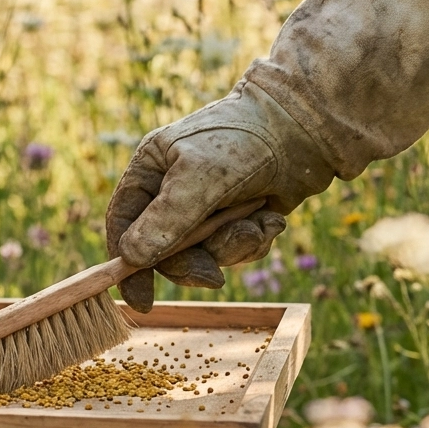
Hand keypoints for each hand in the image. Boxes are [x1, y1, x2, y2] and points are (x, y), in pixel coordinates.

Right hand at [106, 82, 333, 311]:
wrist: (305, 127)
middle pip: (165, 250)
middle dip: (194, 262)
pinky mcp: (237, 217)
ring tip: (257, 225)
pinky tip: (270, 218)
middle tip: (215, 276)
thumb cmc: (245, 140)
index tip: (142, 300)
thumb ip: (166, 219)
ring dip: (232, 248)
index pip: (123, 223)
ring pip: (204, 254)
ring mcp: (205, 206)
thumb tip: (132, 259)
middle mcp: (171, 190)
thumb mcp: (199, 178)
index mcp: (150, 170)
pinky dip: (254, 241)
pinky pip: (234, 251)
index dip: (127, 263)